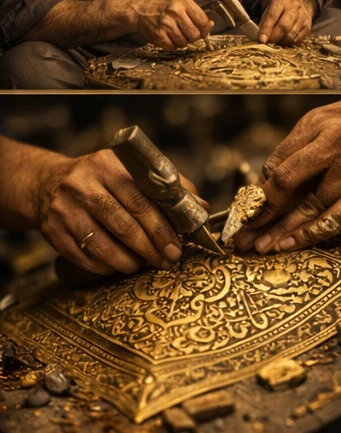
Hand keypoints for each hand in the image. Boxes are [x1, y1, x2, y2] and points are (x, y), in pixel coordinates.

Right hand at [32, 149, 204, 275]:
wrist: (47, 181)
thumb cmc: (102, 180)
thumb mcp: (130, 172)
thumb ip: (167, 187)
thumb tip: (201, 208)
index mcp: (108, 165)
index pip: (141, 200)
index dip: (162, 227)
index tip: (178, 246)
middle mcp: (82, 184)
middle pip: (123, 224)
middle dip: (150, 248)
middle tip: (167, 260)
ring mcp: (64, 207)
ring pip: (101, 244)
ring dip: (127, 261)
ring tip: (142, 265)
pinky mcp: (51, 228)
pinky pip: (82, 256)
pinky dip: (104, 267)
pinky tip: (116, 267)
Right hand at [131, 0, 213, 49]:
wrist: (138, 11)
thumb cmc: (162, 8)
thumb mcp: (180, 4)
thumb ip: (195, 14)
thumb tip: (210, 25)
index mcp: (183, 1)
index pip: (203, 21)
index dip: (204, 29)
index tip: (200, 30)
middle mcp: (175, 11)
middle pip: (195, 34)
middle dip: (191, 37)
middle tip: (183, 32)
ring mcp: (166, 23)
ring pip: (185, 43)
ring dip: (181, 42)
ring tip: (173, 33)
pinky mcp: (159, 34)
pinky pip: (173, 47)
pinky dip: (171, 45)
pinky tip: (166, 36)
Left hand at [234, 101, 340, 253]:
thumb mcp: (326, 118)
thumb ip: (298, 144)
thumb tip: (267, 179)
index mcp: (322, 125)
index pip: (280, 161)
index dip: (258, 187)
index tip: (244, 206)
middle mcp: (338, 149)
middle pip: (288, 185)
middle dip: (261, 211)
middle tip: (242, 232)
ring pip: (308, 208)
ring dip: (280, 230)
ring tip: (260, 245)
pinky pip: (334, 221)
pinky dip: (309, 235)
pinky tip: (290, 244)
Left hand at [257, 0, 314, 45]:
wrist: (301, 3)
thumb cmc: (281, 9)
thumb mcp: (271, 9)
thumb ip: (265, 22)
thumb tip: (261, 38)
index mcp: (280, 0)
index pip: (272, 16)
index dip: (266, 30)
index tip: (261, 40)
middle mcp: (293, 7)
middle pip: (284, 27)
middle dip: (274, 38)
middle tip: (268, 45)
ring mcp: (302, 17)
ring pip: (291, 35)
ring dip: (282, 43)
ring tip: (276, 43)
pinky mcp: (307, 26)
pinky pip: (297, 40)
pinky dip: (289, 44)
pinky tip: (284, 42)